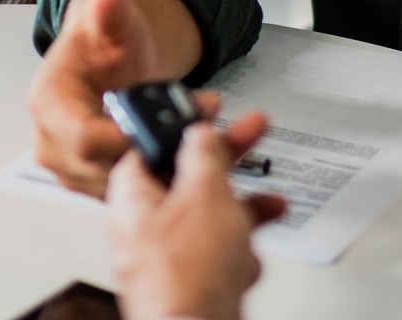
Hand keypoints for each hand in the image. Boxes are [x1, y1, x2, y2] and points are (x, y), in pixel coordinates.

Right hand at [28, 0, 223, 196]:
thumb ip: (110, 12)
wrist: (109, 59)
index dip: (125, 141)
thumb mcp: (113, 20)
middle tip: (203, 131)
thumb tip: (105, 0)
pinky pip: (137, 189)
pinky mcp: (101, 183)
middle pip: (106, 170)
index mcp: (51, 104)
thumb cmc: (105, 43)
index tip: (165, 133)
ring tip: (213, 138)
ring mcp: (78, 169)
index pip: (83, 138)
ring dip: (173, 167)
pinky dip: (173, 176)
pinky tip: (204, 156)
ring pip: (126, 187)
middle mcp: (57, 144)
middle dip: (160, 153)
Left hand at [107, 120, 286, 319]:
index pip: (152, 147)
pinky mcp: (189, 283)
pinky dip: (237, 251)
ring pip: (208, 219)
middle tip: (250, 138)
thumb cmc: (187, 274)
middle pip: (187, 181)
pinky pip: (217, 254)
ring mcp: (166, 259)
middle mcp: (142, 228)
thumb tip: (200, 134)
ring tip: (269, 204)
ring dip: (242, 211)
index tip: (211, 119)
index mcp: (132, 199)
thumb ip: (204, 155)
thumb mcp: (205, 194)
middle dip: (226, 167)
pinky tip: (247, 257)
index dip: (185, 130)